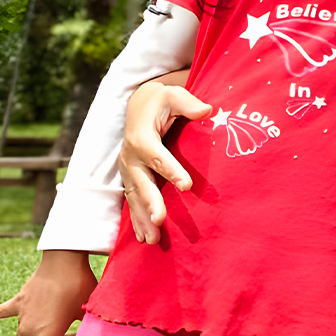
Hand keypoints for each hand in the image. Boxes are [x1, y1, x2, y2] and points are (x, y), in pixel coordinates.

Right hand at [121, 81, 210, 243]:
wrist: (139, 106)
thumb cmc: (161, 101)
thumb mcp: (174, 95)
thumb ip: (188, 103)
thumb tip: (207, 110)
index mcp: (142, 137)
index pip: (157, 155)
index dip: (171, 170)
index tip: (187, 186)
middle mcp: (131, 156)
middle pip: (141, 182)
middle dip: (150, 202)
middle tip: (160, 220)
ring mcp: (128, 170)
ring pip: (135, 197)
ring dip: (142, 219)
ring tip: (151, 240)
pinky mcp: (131, 178)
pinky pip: (133, 201)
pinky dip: (137, 220)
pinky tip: (143, 238)